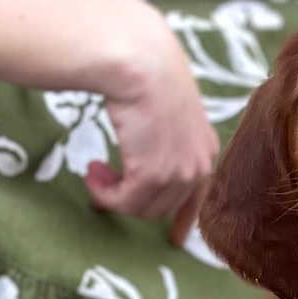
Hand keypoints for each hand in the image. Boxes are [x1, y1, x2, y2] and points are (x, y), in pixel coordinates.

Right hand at [84, 13, 218, 227]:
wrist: (140, 59)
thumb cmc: (145, 72)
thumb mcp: (165, 106)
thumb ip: (163, 134)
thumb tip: (144, 151)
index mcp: (206, 148)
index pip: (200, 196)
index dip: (185, 220)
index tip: (174, 239)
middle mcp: (200, 164)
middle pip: (163, 205)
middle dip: (130, 199)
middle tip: (100, 180)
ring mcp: (180, 172)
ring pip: (142, 207)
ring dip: (113, 194)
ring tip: (94, 171)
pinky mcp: (155, 174)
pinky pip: (124, 201)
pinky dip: (104, 193)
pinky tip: (91, 171)